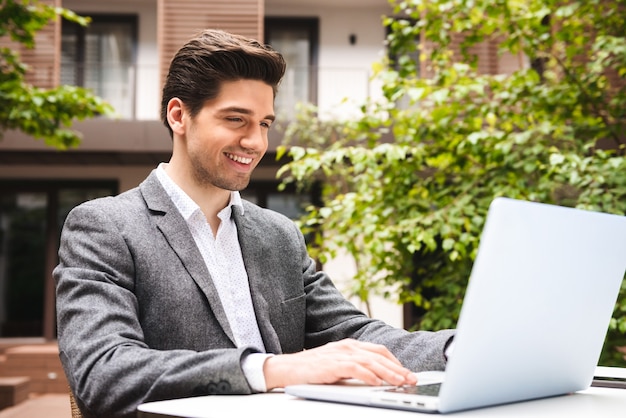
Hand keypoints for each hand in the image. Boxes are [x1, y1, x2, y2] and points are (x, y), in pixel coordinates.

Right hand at [263, 339, 416, 389]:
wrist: (286, 369)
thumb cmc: (311, 369)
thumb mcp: (337, 365)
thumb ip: (355, 367)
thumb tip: (377, 378)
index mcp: (349, 345)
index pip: (378, 350)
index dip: (395, 362)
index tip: (407, 373)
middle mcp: (347, 346)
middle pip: (378, 355)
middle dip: (397, 368)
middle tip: (411, 379)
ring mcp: (339, 354)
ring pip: (370, 361)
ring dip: (388, 372)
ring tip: (400, 382)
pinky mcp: (332, 364)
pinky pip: (355, 368)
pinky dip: (368, 375)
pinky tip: (378, 382)